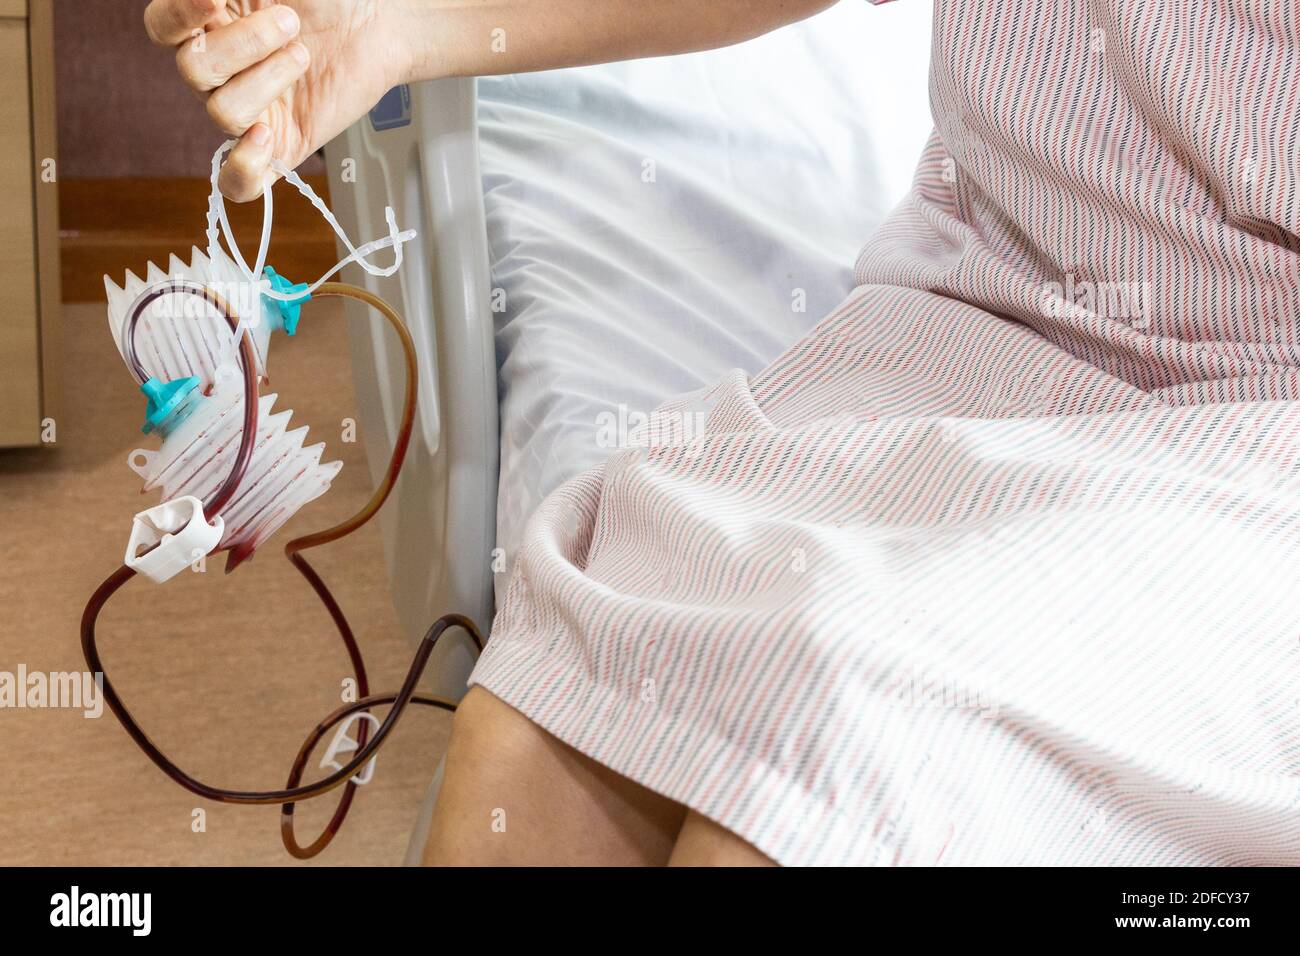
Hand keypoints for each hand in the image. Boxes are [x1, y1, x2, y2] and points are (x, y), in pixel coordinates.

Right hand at [145, 0, 411, 199]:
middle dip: (247, 43)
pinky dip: (244, 166)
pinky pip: (238, 183)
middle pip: (192, 70)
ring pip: (222, 113)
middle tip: (291, 23)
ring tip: (303, 56)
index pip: (162, 26)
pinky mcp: (278, 147)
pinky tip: (266, 136)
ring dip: (269, 80)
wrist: (376, 26)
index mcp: (208, 23)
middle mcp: (220, 71)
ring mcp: (248, 111)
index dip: (179, 13)